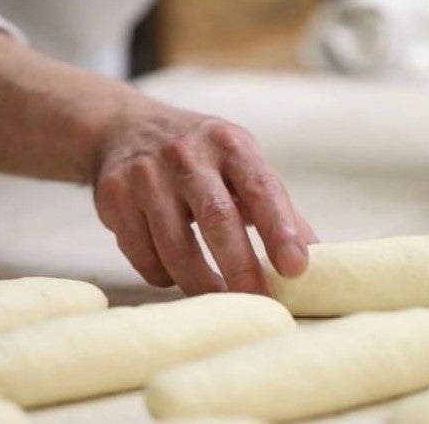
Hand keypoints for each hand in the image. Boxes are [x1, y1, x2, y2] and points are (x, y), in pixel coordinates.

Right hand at [93, 97, 317, 294]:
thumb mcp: (239, 160)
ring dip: (202, 283)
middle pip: (217, 218)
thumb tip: (314, 253)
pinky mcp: (113, 197)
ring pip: (176, 246)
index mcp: (229, 142)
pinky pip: (143, 255)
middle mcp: (187, 154)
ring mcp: (146, 174)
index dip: (280, 229)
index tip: (297, 268)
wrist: (125, 127)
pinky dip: (165, 275)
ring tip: (222, 299)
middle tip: (262, 302)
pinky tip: (177, 274)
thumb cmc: (200, 154)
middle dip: (242, 266)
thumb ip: (274, 203)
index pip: (261, 186)